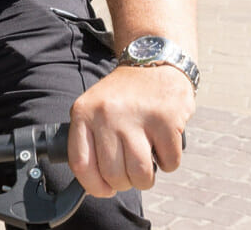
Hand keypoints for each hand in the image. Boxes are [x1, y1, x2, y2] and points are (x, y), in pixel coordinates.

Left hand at [67, 66, 194, 197]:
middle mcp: (107, 114)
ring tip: (147, 161)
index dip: (94, 186)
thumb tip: (95, 185)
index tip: (105, 189)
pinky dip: (168, 161)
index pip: (81, 164)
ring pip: (141, 175)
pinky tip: (162, 143)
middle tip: (130, 170)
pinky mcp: (165, 120)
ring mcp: (136, 116)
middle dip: (125, 182)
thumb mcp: (93, 109)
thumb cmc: (123, 96)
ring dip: (146, 178)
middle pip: (113, 175)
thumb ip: (89, 141)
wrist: (152, 61)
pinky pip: (169, 163)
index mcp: (84, 113)